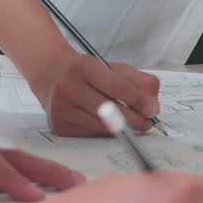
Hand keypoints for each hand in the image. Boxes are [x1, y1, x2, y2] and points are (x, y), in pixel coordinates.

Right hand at [35, 54, 160, 136]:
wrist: (50, 74)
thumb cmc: (87, 72)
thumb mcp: (114, 68)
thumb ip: (139, 82)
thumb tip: (152, 107)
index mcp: (85, 67)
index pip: (116, 87)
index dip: (137, 100)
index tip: (152, 110)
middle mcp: (69, 87)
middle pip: (109, 110)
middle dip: (134, 119)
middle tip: (148, 123)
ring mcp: (61, 108)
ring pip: (101, 126)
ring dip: (122, 128)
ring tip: (133, 124)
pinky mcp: (59, 126)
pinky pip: (91, 134)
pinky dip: (105, 132)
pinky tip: (110, 125)